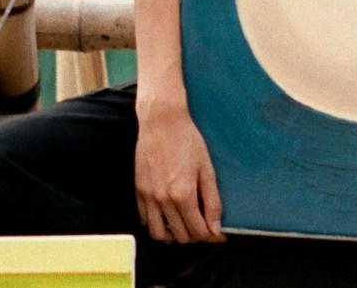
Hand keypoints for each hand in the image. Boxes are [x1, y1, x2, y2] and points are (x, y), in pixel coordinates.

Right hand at [135, 99, 223, 245]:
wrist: (161, 120)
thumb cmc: (186, 139)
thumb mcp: (206, 168)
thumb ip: (212, 201)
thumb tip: (215, 228)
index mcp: (182, 194)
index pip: (198, 231)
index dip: (212, 236)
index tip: (218, 234)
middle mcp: (163, 200)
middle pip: (181, 236)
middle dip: (196, 236)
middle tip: (204, 226)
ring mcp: (148, 196)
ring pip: (159, 234)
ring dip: (174, 236)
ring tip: (185, 226)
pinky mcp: (138, 190)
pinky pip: (144, 220)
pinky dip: (156, 224)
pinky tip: (167, 216)